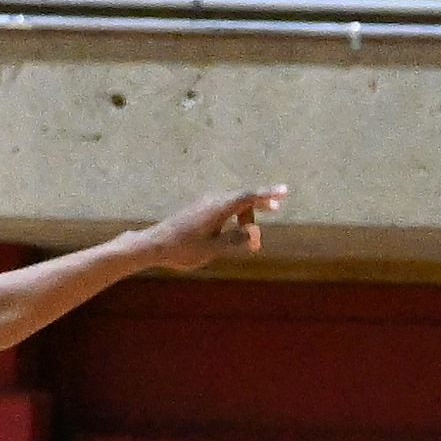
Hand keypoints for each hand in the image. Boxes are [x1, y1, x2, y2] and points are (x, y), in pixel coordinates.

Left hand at [139, 187, 284, 273]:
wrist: (155, 244)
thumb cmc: (183, 248)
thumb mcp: (213, 249)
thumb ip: (235, 239)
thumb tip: (253, 233)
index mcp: (219, 208)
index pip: (248, 196)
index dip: (268, 193)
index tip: (285, 191)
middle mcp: (213, 201)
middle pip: (243, 199)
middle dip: (259, 208)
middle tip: (274, 212)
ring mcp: (206, 204)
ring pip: (234, 205)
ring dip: (245, 219)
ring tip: (250, 242)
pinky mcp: (200, 210)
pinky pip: (224, 209)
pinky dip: (234, 219)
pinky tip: (234, 234)